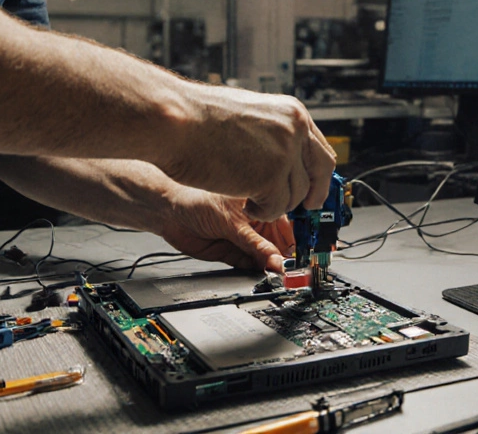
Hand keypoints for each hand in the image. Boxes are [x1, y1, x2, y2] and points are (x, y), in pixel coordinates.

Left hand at [159, 186, 295, 273]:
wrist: (169, 214)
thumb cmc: (197, 200)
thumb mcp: (232, 222)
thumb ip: (256, 245)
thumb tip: (279, 261)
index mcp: (263, 206)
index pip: (290, 226)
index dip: (301, 242)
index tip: (308, 257)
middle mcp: (258, 223)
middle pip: (282, 245)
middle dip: (289, 259)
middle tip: (296, 273)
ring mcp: (247, 240)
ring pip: (269, 258)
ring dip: (274, 268)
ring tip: (282, 276)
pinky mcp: (235, 255)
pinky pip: (253, 267)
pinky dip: (259, 273)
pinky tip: (265, 275)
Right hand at [167, 84, 335, 221]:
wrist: (176, 121)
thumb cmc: (198, 117)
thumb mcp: (250, 115)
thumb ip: (273, 134)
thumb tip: (288, 156)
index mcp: (292, 112)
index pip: (320, 149)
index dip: (317, 174)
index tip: (313, 188)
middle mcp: (295, 130)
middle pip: (321, 173)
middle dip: (313, 196)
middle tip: (303, 209)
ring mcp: (285, 154)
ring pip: (295, 196)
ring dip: (274, 204)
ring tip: (249, 197)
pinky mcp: (271, 178)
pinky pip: (275, 210)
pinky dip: (261, 213)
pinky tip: (244, 204)